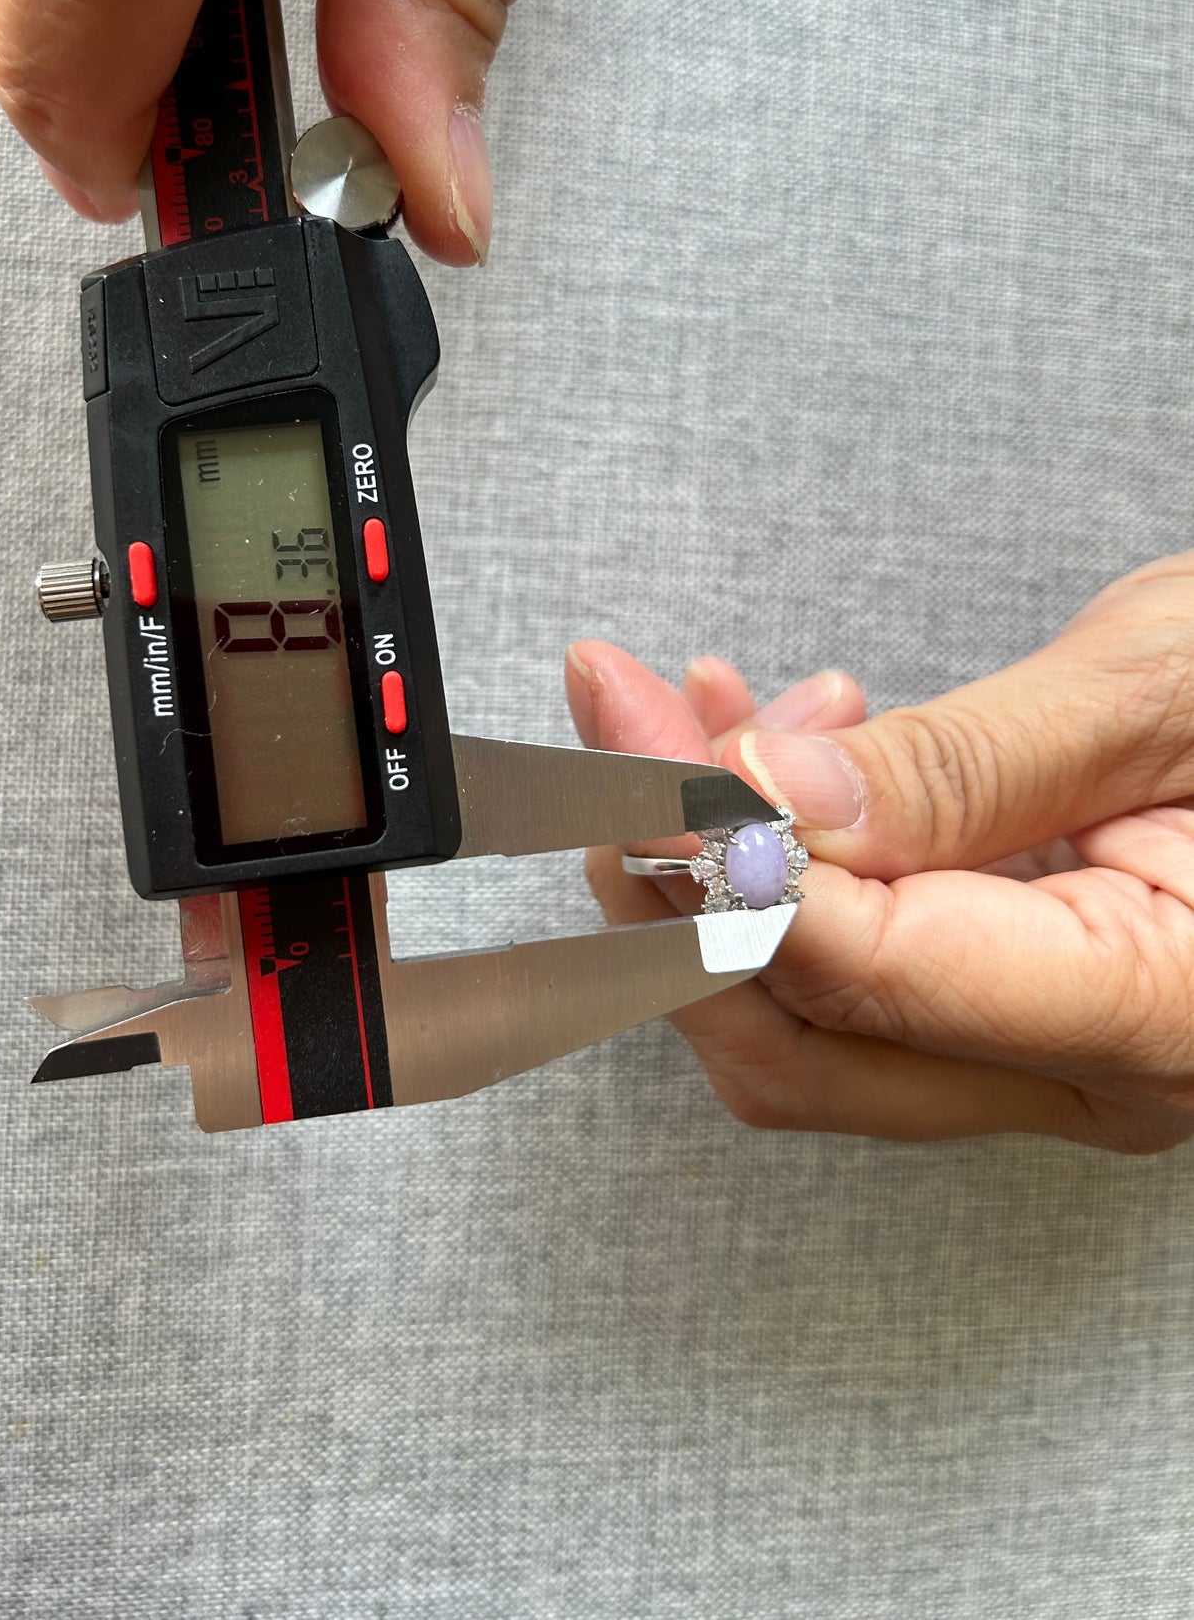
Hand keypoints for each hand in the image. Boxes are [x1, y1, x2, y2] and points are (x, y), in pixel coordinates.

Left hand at [566, 551, 1193, 1152]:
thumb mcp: (1169, 688)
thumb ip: (967, 763)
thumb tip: (772, 796)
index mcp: (1160, 1012)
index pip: (866, 972)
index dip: (721, 854)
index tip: (635, 736)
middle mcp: (1095, 1075)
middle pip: (800, 1043)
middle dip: (678, 877)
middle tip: (624, 719)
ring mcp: (1051, 1058)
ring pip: (804, 1021)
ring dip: (716, 868)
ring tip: (713, 708)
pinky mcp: (1021, 1012)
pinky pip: (854, 981)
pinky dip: (778, 874)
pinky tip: (781, 758)